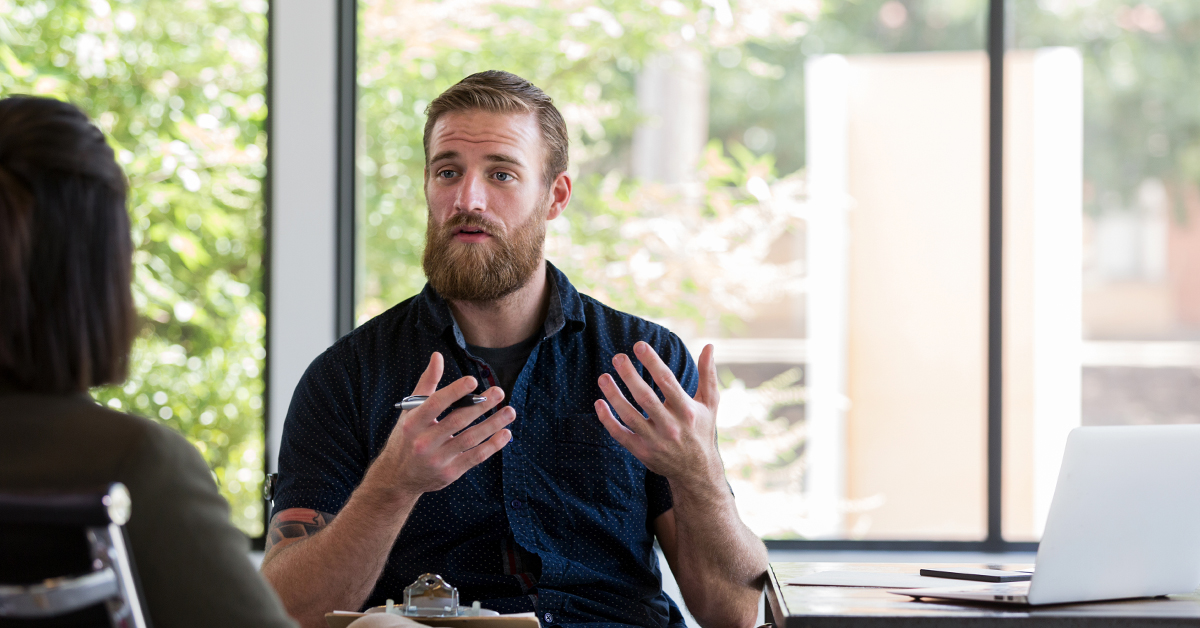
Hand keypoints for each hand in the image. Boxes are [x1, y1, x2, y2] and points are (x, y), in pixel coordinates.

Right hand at [377, 352, 513, 495]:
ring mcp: (437, 460)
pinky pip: (475, 458)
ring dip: (493, 425)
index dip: (455, 392)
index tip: (473, 380)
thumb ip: (427, 383)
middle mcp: (424, 442)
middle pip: (457, 421)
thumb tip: (437, 356)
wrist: (397, 477)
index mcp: (413, 423)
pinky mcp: (449, 473)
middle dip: (481, 405)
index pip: (435, 404)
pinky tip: (505, 433)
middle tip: (499, 392)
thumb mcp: (410, 411)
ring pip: (470, 439)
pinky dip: (492, 446)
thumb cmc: (406, 437)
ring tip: (509, 411)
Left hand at [594, 342, 722, 484]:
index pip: (667, 382)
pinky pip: (620, 435)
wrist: (697, 472)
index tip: (639, 345)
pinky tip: (599, 402)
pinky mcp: (642, 452)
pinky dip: (608, 420)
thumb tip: (709, 345)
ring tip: (603, 377)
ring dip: (614, 396)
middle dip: (629, 376)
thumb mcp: (710, 403)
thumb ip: (707, 374)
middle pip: (645, 398)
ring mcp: (655, 441)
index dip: (652, 362)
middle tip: (617, 357)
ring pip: (629, 416)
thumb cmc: (701, 430)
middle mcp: (671, 426)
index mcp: (687, 410)